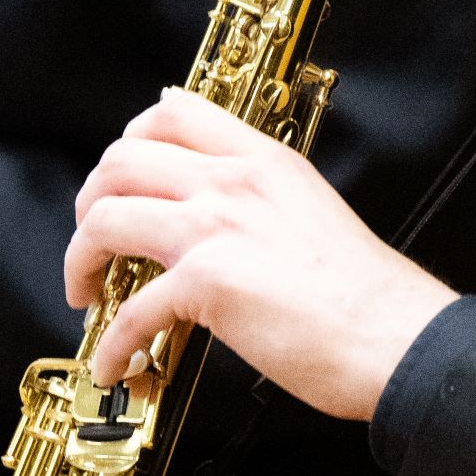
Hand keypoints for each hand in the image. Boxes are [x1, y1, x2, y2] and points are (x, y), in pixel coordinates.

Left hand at [67, 89, 456, 420]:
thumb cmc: (363, 291)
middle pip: (120, 160)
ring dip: (80, 261)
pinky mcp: (208, 283)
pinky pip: (130, 310)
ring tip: (86, 292)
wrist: (394, 336)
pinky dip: (112, 344)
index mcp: (262, 159)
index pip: (173, 111)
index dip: (128, 141)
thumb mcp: (310, 206)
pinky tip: (117, 364)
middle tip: (93, 239)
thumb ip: (261, 194)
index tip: (118, 177)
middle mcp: (233, 181)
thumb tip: (217, 204)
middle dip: (89, 202)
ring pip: (106, 220)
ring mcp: (216, 227)